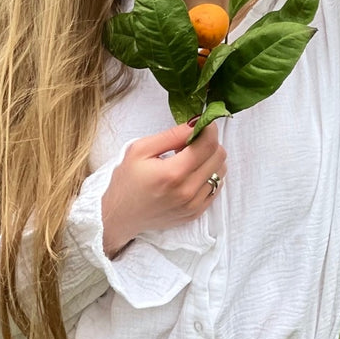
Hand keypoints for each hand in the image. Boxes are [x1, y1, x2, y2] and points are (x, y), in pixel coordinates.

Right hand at [101, 119, 226, 256]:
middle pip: (219, 156)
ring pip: (221, 171)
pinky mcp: (196, 213)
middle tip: (188, 142)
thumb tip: (195, 124)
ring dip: (209, 158)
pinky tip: (190, 173)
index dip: (208, 128)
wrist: (119, 216)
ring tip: (188, 159)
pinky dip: (208, 175)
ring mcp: (194, 205)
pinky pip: (216, 187)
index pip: (208, 144)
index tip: (201, 122)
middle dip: (208, 142)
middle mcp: (188, 192)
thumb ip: (170, 135)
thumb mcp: (140, 149)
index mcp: (173, 174)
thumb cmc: (126, 180)